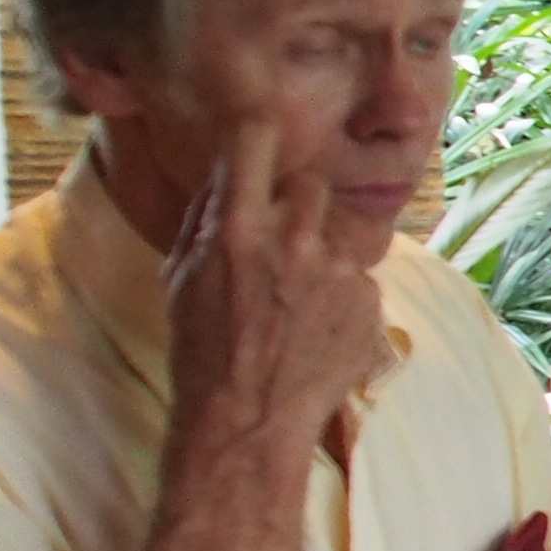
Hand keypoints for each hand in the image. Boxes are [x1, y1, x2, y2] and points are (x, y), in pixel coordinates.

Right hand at [160, 116, 393, 466]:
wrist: (247, 420)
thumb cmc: (201, 350)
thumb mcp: (180, 277)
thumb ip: (206, 218)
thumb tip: (224, 171)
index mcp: (237, 230)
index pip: (256, 141)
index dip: (259, 131)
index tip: (262, 130)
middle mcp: (294, 241)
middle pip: (311, 184)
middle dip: (296, 203)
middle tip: (280, 239)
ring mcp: (338, 270)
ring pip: (337, 232)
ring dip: (319, 252)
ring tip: (295, 298)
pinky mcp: (370, 299)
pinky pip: (357, 276)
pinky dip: (340, 293)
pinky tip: (316, 326)